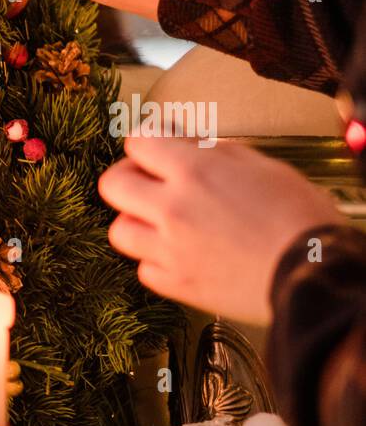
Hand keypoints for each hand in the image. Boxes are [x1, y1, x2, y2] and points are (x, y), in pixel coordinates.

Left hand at [98, 136, 345, 324]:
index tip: (158, 144)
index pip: (139, 142)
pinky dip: (156, 260)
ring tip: (164, 222)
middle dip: (128, 177)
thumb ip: (215, 154)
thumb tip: (185, 143)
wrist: (314, 274)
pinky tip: (180, 254)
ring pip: (120, 230)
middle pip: (112, 185)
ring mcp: (169, 250)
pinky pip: (143, 268)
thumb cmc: (299, 217)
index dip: (148, 141)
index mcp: (196, 172)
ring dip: (137, 222)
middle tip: (148, 181)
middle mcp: (173, 209)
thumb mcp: (263, 167)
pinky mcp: (175, 285)